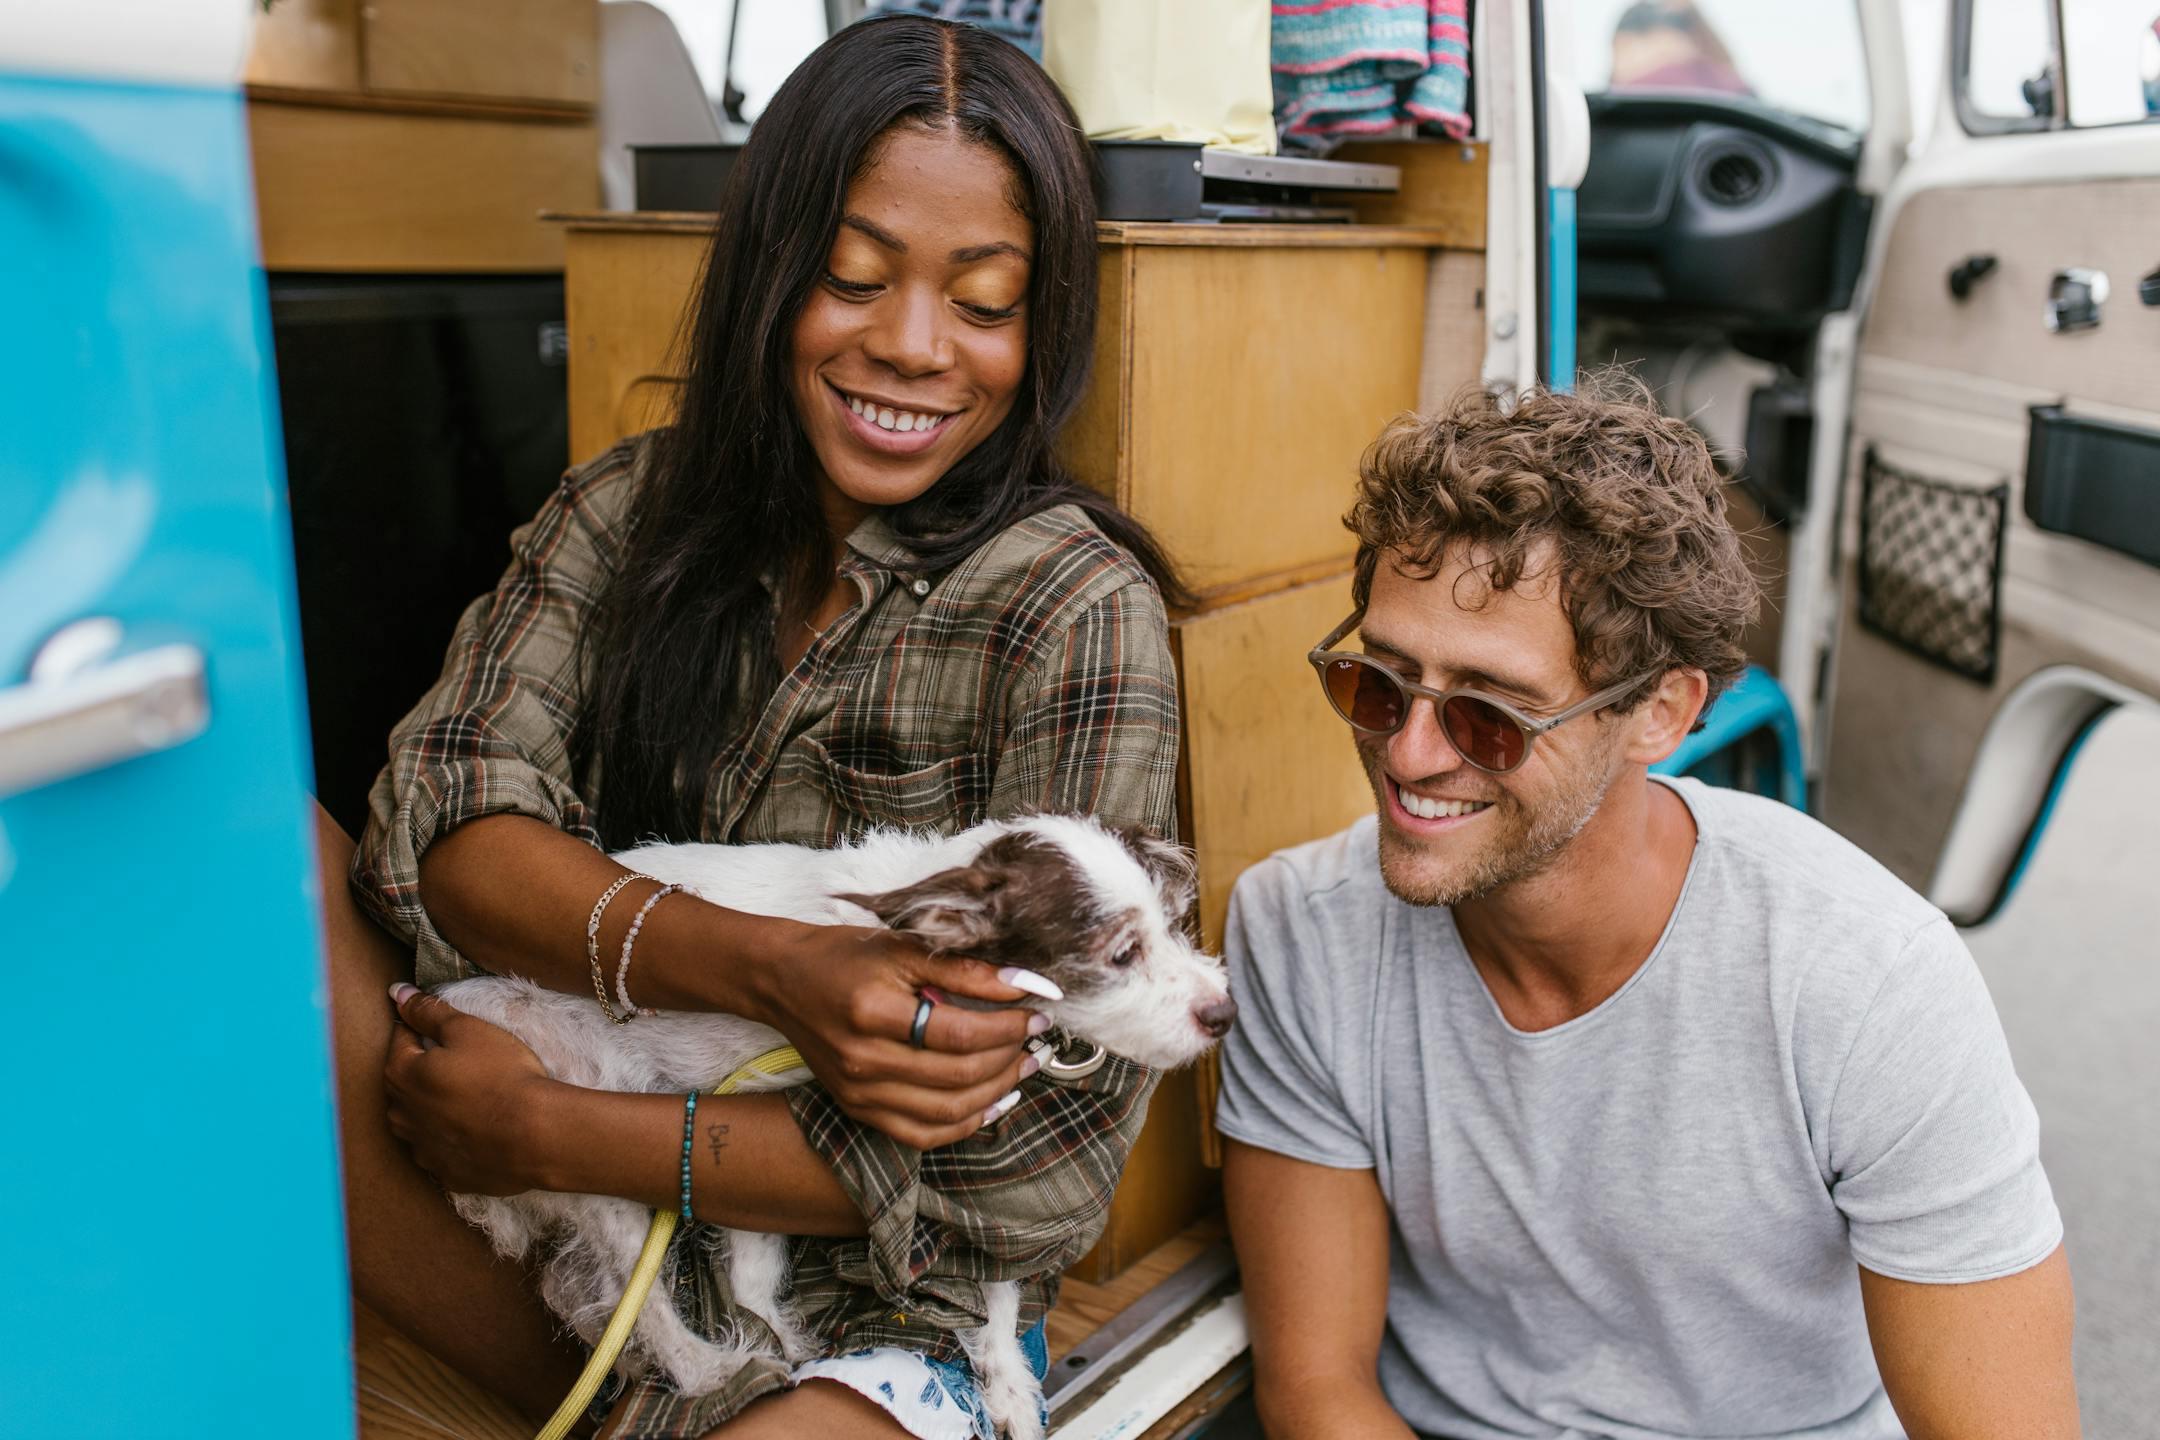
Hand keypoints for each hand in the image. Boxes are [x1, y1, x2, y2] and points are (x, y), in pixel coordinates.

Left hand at [382, 983, 559, 1195]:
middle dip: (420, 1066)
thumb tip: (397, 993)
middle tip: (455, 1057)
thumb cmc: (502, 1075)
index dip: (417, 1026)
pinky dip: (449, 1136)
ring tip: (464, 1094)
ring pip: (416, 1118)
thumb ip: (428, 1011)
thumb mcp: (468, 1029)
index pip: (399, 1038)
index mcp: (402, 1074)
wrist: (534, 1135)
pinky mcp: (445, 1172)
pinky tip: (473, 1128)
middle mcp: (401, 1114)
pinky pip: (439, 1148)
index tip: (437, 1022)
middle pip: (402, 1081)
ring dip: (430, 1105)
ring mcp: (422, 1148)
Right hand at [757, 924, 1051, 1150]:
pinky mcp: (857, 1109)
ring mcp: (858, 1093)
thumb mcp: (902, 948)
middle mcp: (863, 1061)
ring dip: (996, 1092)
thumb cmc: (844, 956)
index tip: (1038, 1011)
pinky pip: (921, 1134)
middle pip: (957, 1076)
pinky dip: (963, 1124)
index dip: (1007, 1026)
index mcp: (872, 1013)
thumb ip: (965, 970)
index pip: (959, 1033)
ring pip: (946, 1111)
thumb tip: (1028, 984)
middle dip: (1008, 1057)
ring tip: (1023, 1066)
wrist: (783, 981)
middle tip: (1036, 1038)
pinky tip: (992, 1101)